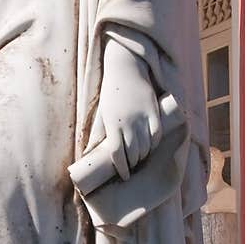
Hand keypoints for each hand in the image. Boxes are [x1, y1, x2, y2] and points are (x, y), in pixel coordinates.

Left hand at [98, 41, 162, 180]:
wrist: (126, 68)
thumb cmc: (111, 92)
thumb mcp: (102, 113)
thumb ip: (97, 134)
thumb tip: (87, 153)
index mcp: (112, 123)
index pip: (117, 153)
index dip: (122, 168)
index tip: (124, 175)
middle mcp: (128, 122)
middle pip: (133, 152)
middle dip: (133, 163)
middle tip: (132, 167)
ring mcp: (142, 116)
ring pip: (146, 146)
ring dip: (144, 155)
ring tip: (140, 158)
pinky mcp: (154, 111)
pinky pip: (157, 134)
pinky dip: (155, 143)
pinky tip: (151, 147)